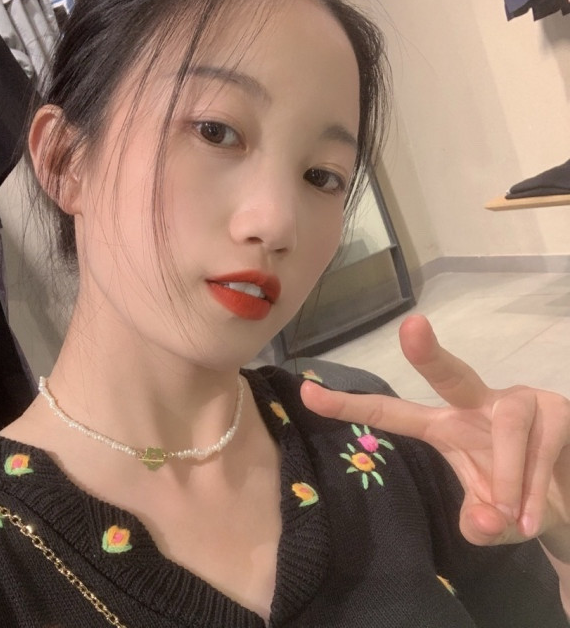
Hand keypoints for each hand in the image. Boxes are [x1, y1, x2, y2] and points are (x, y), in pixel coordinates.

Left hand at [301, 314, 569, 557]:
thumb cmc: (517, 498)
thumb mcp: (492, 520)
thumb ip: (480, 523)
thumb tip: (488, 522)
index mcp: (446, 425)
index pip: (392, 413)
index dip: (350, 404)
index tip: (306, 391)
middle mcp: (477, 404)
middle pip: (450, 373)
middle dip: (428, 352)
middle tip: (411, 326)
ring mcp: (520, 402)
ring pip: (509, 427)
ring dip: (511, 476)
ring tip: (515, 517)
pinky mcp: (559, 410)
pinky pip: (543, 444)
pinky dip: (537, 487)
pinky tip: (534, 516)